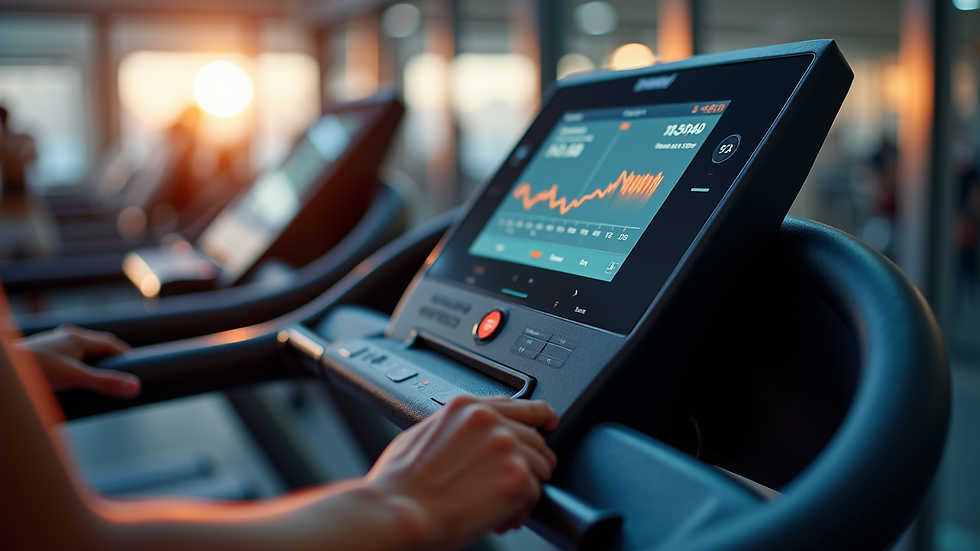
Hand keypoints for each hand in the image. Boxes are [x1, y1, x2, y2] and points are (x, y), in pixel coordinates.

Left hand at [16, 325, 139, 398]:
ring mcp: (52, 344)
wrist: (6, 371)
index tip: (133, 367)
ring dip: (90, 362)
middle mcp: (65, 337)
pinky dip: (74, 365)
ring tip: (95, 378)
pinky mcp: (41, 353)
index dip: (124, 355)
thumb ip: (105, 383)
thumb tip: (135, 387)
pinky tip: (70, 377)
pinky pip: (64, 356)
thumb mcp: (75, 378)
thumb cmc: (35, 369)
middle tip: (117, 374)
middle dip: (108, 359)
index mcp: (77, 338)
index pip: (110, 343)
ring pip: (78, 351)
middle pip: (95, 346)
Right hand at [365, 395, 558, 550]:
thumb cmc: (399, 483)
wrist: (398, 512)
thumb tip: (464, 438)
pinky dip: (522, 511)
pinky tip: (501, 518)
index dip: (539, 416)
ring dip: (527, 488)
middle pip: (535, 438)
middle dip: (529, 463)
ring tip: (502, 506)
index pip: (518, 403)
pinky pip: (536, 495)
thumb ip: (453, 428)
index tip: (548, 422)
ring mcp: (507, 448)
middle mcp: (491, 421)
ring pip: (541, 466)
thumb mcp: (421, 434)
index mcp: (467, 408)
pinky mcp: (517, 478)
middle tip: (510, 485)